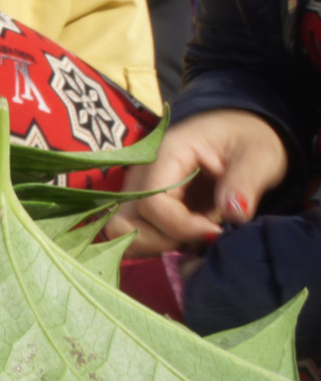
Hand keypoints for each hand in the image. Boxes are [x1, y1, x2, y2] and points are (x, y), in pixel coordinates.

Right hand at [105, 108, 288, 255]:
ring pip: (122, 232)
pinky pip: (134, 235)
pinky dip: (156, 244)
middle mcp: (140, 174)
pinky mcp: (141, 205)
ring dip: (156, 244)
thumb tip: (234, 214)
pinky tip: (187, 237)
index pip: (152, 203)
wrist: (239, 135)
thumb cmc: (248, 140)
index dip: (182, 227)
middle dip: (161, 240)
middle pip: (122, 223)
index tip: (216, 231)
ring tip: (194, 237)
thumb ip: (245, 183)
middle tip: (200, 237)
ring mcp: (136, 190)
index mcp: (166, 154)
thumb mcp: (258, 156)